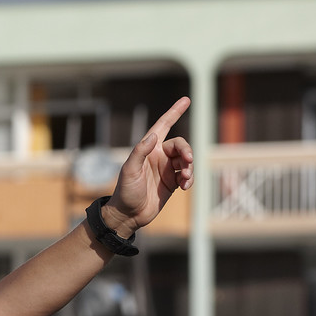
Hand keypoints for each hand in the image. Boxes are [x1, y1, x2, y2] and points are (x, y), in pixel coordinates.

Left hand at [106, 96, 192, 237]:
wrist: (128, 215)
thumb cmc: (125, 192)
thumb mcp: (129, 171)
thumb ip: (140, 152)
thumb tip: (153, 136)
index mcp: (148, 149)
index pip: (163, 126)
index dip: (174, 112)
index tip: (186, 100)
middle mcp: (158, 156)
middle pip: (180, 145)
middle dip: (187, 151)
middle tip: (188, 161)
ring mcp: (166, 169)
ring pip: (186, 160)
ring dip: (190, 167)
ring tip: (185, 178)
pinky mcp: (173, 183)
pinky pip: (187, 176)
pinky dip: (190, 179)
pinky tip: (185, 187)